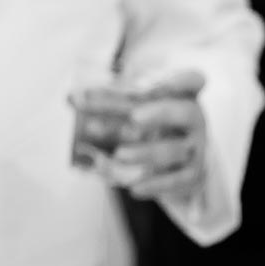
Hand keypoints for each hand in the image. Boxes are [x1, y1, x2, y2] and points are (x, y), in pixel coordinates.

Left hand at [112, 70, 207, 203]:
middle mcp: (193, 120)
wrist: (176, 159)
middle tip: (135, 116)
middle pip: (185, 113)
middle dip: (161, 113)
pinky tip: (133, 187)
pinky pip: (177, 181)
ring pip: (175, 150)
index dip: (180, 78)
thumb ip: (106, 100)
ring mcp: (195, 148)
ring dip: (146, 153)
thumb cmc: (150, 122)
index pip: (192, 80)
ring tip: (119, 155)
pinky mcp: (192, 174)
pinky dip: (155, 185)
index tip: (161, 79)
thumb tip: (70, 98)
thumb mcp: (133, 106)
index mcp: (181, 95)